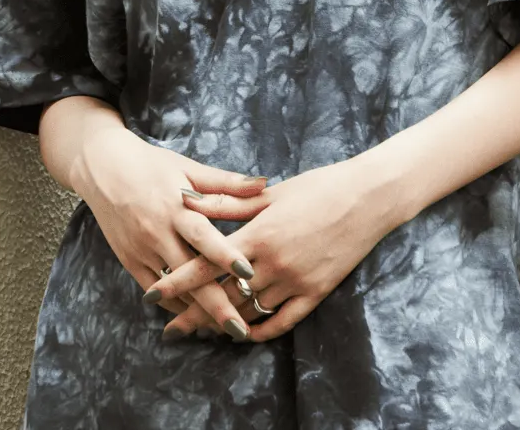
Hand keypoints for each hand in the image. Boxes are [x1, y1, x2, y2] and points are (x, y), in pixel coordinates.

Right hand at [71, 127, 269, 340]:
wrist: (103, 168)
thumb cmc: (151, 165)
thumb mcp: (187, 168)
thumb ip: (225, 182)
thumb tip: (264, 182)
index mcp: (175, 207)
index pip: (203, 236)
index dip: (225, 256)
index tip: (248, 275)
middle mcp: (158, 232)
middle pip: (190, 275)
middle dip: (216, 305)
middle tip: (241, 330)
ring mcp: (142, 250)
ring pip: (173, 290)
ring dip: (198, 312)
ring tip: (225, 330)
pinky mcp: (130, 262)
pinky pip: (155, 292)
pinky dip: (175, 306)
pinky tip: (196, 318)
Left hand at [150, 159, 394, 341]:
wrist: (366, 199)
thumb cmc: (317, 187)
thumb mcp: (269, 194)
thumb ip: (226, 203)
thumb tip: (186, 198)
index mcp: (259, 234)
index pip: (207, 264)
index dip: (178, 280)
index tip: (153, 295)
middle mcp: (274, 263)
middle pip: (224, 296)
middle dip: (193, 313)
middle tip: (170, 328)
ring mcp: (296, 281)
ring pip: (251, 312)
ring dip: (225, 323)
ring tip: (202, 330)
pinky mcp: (316, 293)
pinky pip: (283, 321)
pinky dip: (261, 330)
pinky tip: (246, 333)